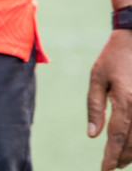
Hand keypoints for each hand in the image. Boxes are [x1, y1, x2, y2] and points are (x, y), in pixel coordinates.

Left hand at [89, 30, 131, 168]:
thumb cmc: (113, 58)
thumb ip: (95, 107)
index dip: (111, 155)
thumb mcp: (97, 78)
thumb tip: (92, 135)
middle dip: (123, 157)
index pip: (117, 136)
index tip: (105, 168)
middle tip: (112, 167)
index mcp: (125, 99)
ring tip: (123, 161)